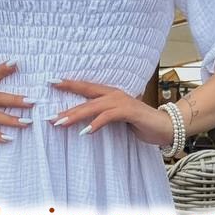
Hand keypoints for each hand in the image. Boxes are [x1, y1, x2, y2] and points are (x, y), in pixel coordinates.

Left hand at [47, 78, 176, 146]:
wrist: (165, 126)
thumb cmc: (141, 123)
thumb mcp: (117, 119)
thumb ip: (102, 117)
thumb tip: (83, 123)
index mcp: (110, 94)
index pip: (86, 88)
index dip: (69, 84)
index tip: (51, 82)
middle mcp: (114, 95)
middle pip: (86, 96)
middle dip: (66, 104)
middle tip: (48, 115)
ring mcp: (122, 102)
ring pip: (93, 107)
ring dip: (76, 115)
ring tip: (60, 123)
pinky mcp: (129, 112)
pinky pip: (108, 117)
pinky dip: (96, 123)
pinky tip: (85, 132)